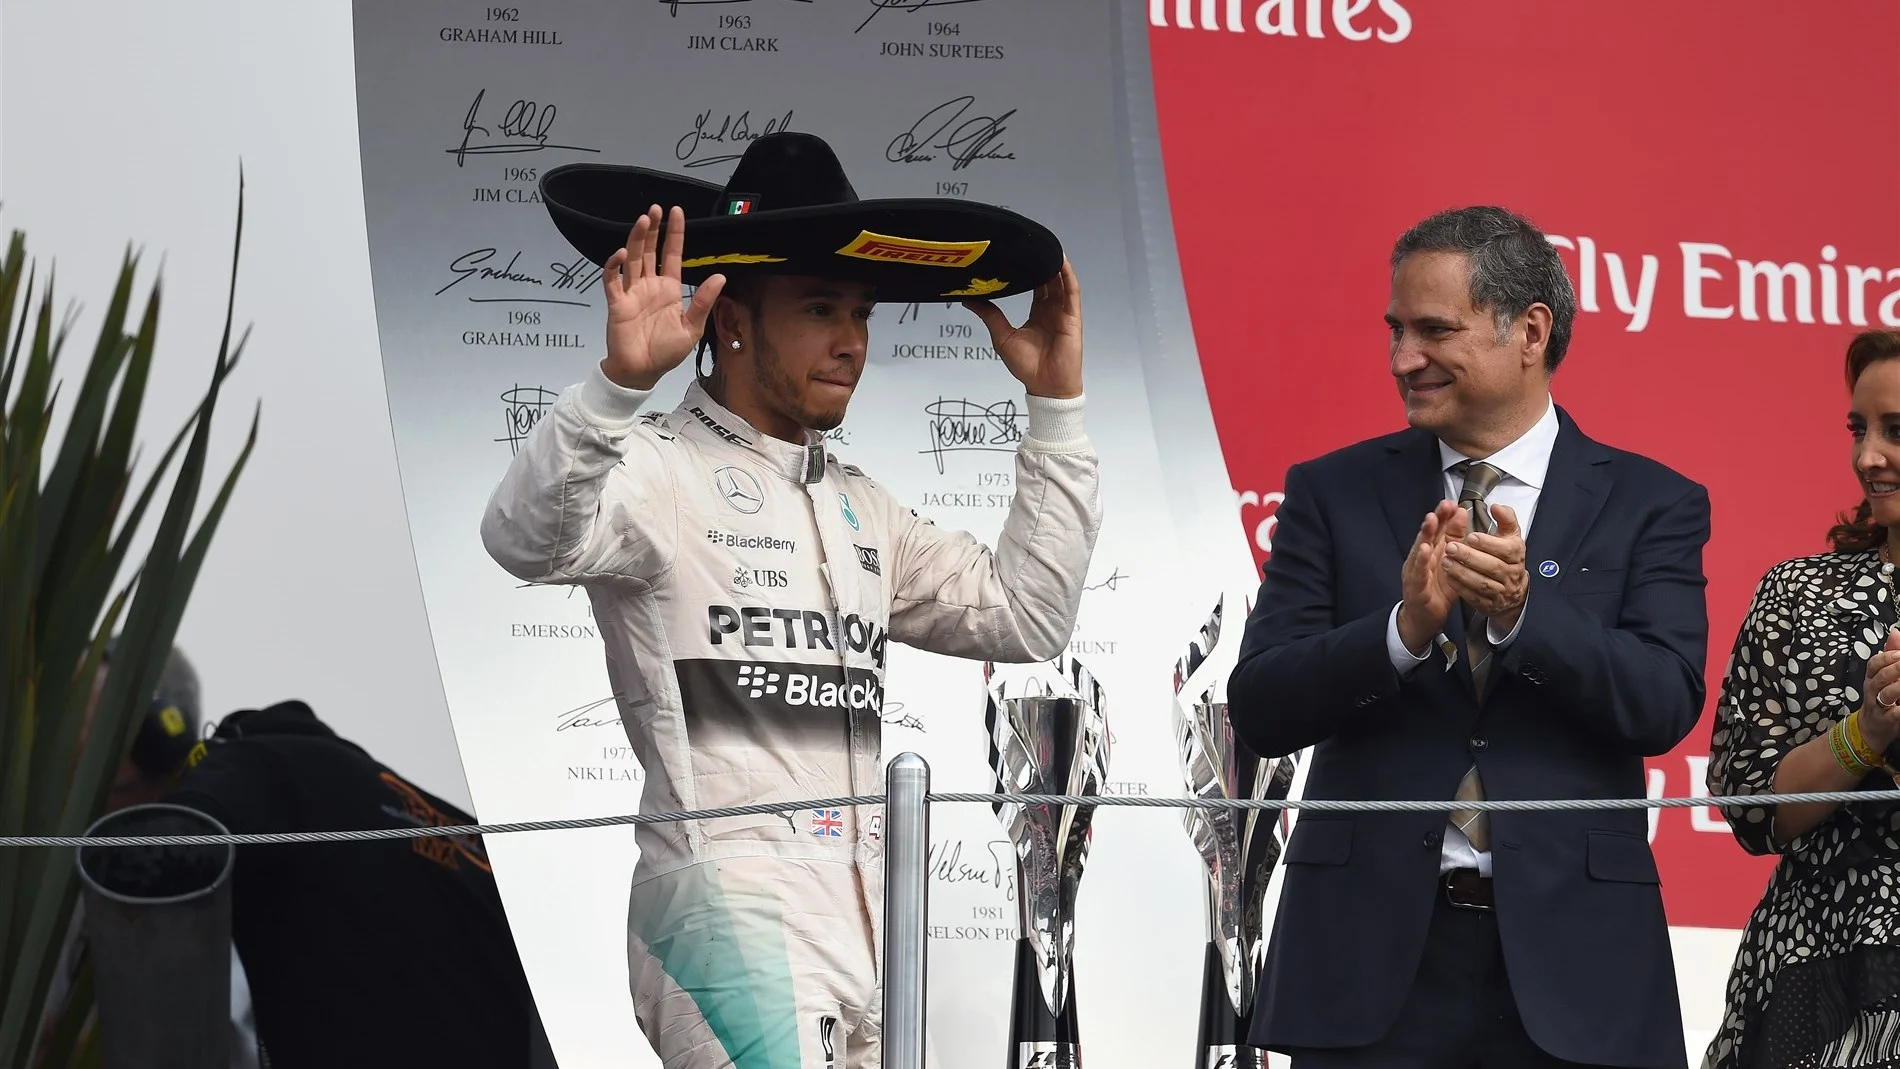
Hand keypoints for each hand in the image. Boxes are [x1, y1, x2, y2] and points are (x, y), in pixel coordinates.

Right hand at [599, 205, 726, 390]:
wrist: (642, 372)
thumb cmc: (666, 351)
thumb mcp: (691, 327)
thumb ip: (702, 301)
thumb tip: (720, 277)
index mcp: (669, 289)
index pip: (672, 255)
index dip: (675, 234)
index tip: (677, 212)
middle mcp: (650, 285)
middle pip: (650, 251)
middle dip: (653, 230)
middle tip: (655, 209)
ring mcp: (632, 292)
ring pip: (633, 259)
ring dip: (636, 240)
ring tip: (643, 221)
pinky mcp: (617, 303)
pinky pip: (613, 281)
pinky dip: (614, 266)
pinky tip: (622, 254)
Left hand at [964, 259, 1081, 398]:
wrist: (1045, 385)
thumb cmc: (1026, 366)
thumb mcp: (1001, 336)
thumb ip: (989, 315)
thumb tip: (968, 299)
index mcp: (1036, 313)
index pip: (1034, 286)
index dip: (1028, 270)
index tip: (1017, 254)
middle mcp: (1051, 310)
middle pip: (1048, 280)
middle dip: (1041, 262)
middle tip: (1031, 243)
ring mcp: (1063, 312)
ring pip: (1060, 282)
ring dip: (1055, 264)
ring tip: (1046, 245)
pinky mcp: (1072, 317)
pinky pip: (1071, 292)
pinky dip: (1067, 275)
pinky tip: (1060, 261)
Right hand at [1396, 502, 1467, 654]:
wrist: (1423, 619)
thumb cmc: (1436, 591)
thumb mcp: (1451, 565)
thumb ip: (1456, 544)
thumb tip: (1464, 520)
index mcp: (1432, 553)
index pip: (1439, 532)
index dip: (1445, 517)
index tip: (1453, 503)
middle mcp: (1421, 559)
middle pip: (1428, 536)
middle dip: (1435, 519)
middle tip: (1443, 506)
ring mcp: (1415, 572)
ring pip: (1419, 550)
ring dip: (1425, 535)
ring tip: (1431, 520)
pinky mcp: (1414, 587)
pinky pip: (1418, 572)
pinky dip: (1421, 560)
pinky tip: (1425, 549)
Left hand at [1443, 503, 1529, 629]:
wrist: (1513, 591)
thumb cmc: (1507, 557)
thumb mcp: (1510, 536)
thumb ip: (1506, 519)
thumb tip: (1497, 507)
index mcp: (1517, 554)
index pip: (1506, 549)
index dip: (1488, 543)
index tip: (1471, 536)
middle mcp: (1511, 574)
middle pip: (1492, 566)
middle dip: (1470, 557)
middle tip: (1451, 547)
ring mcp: (1501, 591)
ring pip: (1482, 583)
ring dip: (1462, 573)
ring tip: (1446, 562)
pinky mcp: (1489, 604)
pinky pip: (1474, 597)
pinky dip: (1460, 587)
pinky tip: (1448, 577)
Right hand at [1860, 629, 1899, 752]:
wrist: (1872, 729)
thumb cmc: (1881, 699)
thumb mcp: (1884, 677)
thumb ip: (1891, 656)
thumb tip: (1896, 633)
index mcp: (1872, 678)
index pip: (1874, 663)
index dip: (1886, 657)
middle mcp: (1872, 691)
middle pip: (1880, 677)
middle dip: (1896, 669)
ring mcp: (1879, 706)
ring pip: (1887, 694)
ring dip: (1899, 687)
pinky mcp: (1888, 721)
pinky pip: (1896, 713)